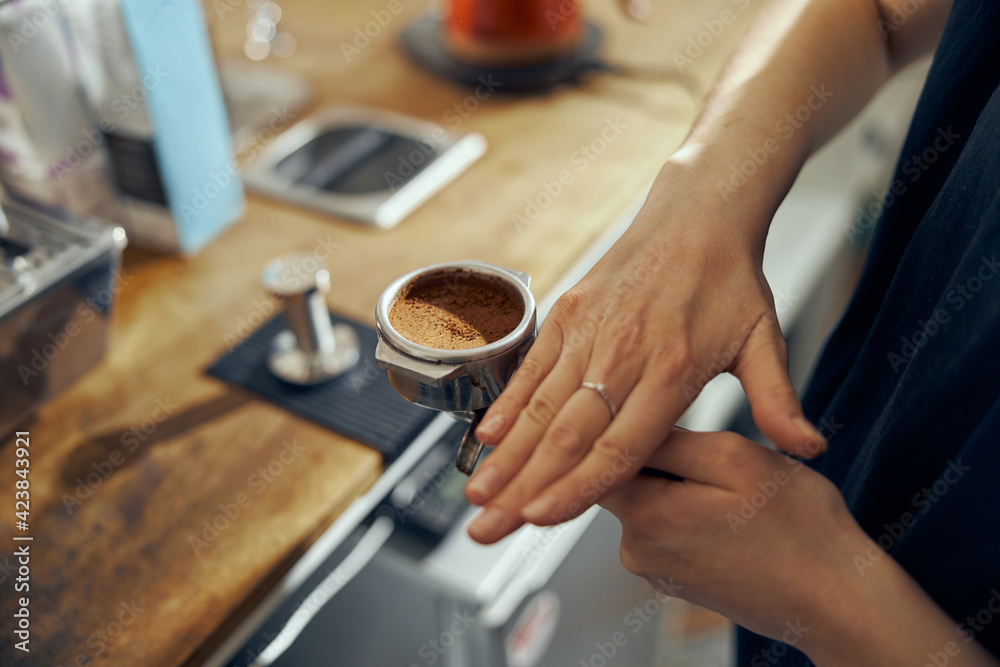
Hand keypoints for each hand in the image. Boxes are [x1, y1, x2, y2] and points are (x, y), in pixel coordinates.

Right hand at [464, 162, 826, 543]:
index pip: (621, 446)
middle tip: (486, 531)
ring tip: (476, 495)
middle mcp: (624, 355)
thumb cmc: (730, 282)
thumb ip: (777, 399)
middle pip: (567, 436)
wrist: (697, 212)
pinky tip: (488, 438)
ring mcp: (591, 334)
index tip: (542, 521)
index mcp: (674, 370)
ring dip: (507, 457)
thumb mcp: (765, 339)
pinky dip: (509, 404)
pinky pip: (534, 367)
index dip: (579, 486)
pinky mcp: (569, 314)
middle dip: (524, 490)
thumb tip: (809, 449)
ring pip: (541, 407)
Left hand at [600, 430, 999, 666]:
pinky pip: (670, 529)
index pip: (603, 453)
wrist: (839, 603)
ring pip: (652, 501)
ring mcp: (657, 571)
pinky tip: (735, 519)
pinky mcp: (677, 581)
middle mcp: (637, 550)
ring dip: (683, 486)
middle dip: (665, 458)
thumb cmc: (801, 532)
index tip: (666, 412)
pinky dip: (694, 514)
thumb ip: (669, 440)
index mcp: (645, 515)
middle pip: (628, 478)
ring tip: (735, 495)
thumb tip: (623, 425)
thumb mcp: (734, 458)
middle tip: (718, 457)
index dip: (636, 426)